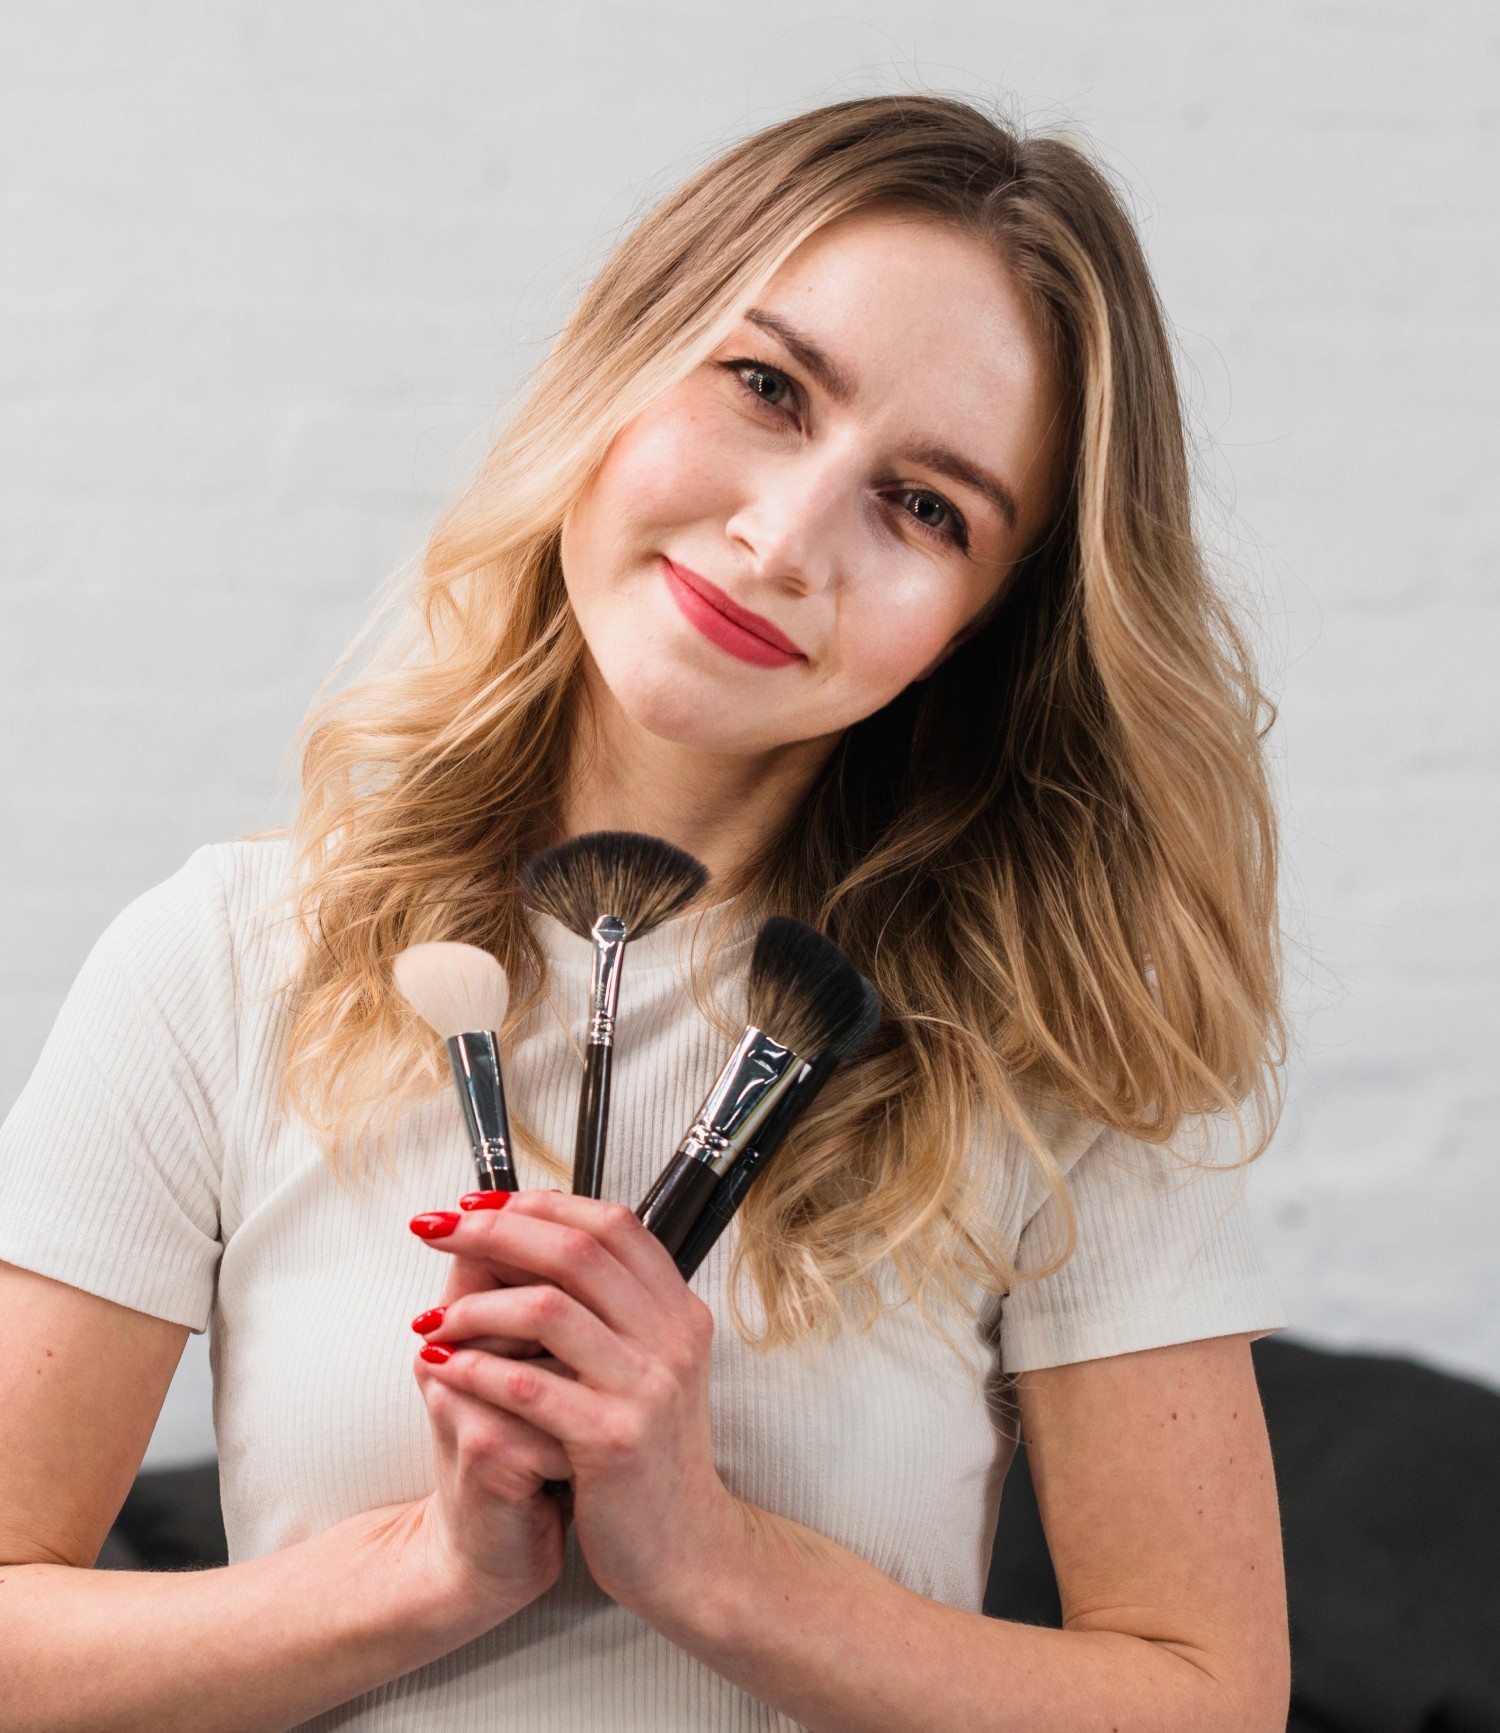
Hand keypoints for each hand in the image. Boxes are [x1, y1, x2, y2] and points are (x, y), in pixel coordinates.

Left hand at [408, 1191, 748, 1626]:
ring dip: (474, 1305)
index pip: (612, 1224)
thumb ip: (612, 1310)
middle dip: (493, 1232)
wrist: (686, 1552)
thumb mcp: (649, 1367)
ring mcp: (647, 1387)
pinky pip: (527, 1385)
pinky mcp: (613, 1440)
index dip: (541, 1204)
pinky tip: (441, 1366)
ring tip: (431, 1319)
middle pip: (574, 1251)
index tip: (480, 1204)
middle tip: (435, 1231)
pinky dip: (474, 1367)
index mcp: (678, 1311)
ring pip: (547, 1308)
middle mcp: (672, 1338)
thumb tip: (534, 1242)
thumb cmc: (652, 1457)